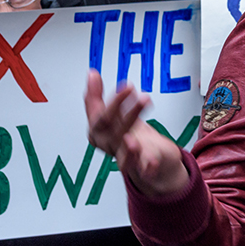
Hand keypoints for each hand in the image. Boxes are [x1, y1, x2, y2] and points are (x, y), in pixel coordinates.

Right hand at [84, 70, 188, 196]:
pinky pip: (143, 172)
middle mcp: (110, 147)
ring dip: (129, 149)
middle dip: (129, 114)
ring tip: (134, 140)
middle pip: (116, 133)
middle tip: (143, 98)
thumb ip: (96, 95)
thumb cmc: (121, 134)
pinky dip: (147, 168)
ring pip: (125, 157)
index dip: (115, 102)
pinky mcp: (142, 168)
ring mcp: (126, 159)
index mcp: (99, 133)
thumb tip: (91, 73)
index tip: (127, 86)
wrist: (142, 160)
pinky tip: (152, 163)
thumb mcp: (108, 114)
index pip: (103, 118)